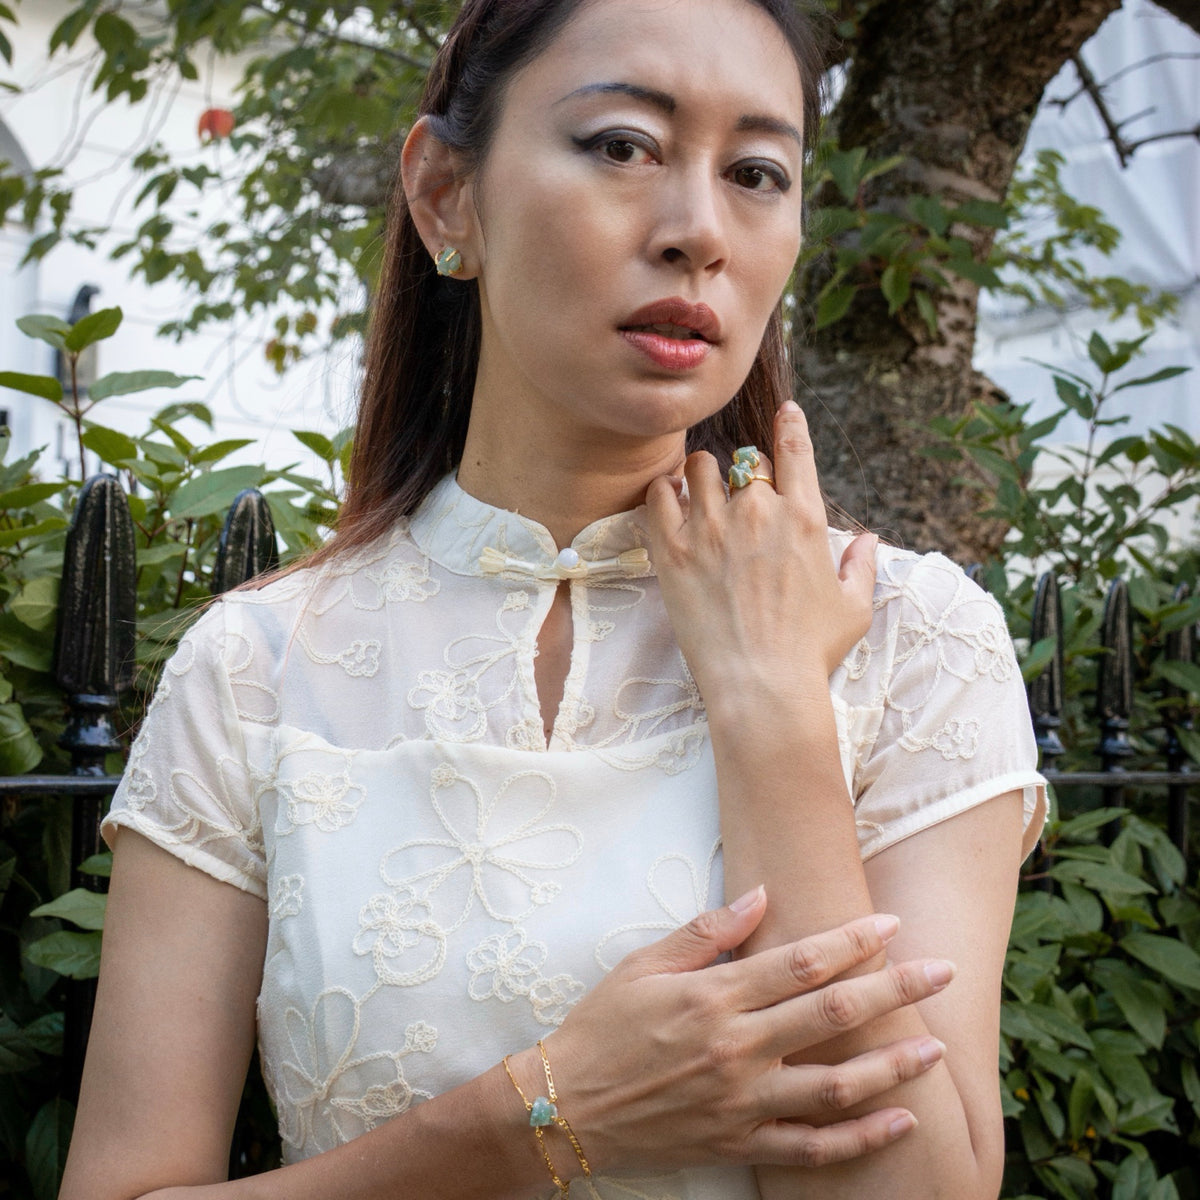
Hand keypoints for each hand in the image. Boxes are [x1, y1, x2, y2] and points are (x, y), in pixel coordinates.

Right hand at [531, 887, 951, 1174]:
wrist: (564, 1106)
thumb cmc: (603, 1025)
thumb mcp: (644, 964)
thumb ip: (707, 933)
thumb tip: (761, 895)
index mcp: (715, 997)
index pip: (801, 962)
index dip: (853, 942)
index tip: (893, 928)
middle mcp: (737, 1049)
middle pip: (833, 1014)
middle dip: (896, 990)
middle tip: (942, 972)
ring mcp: (742, 1102)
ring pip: (836, 1085)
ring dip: (893, 1066)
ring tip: (936, 1049)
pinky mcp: (739, 1144)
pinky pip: (812, 1148)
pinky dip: (860, 1139)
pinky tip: (899, 1121)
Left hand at [645, 402, 876, 707]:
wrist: (762, 686)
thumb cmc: (811, 651)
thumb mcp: (853, 607)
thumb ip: (861, 565)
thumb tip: (867, 540)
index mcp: (803, 518)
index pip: (795, 450)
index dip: (790, 425)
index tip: (785, 411)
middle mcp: (757, 512)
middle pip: (745, 462)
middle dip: (743, 474)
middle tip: (736, 496)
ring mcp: (712, 529)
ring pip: (698, 468)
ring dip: (700, 475)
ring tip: (697, 493)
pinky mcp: (672, 550)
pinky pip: (659, 496)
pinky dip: (663, 491)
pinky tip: (668, 501)